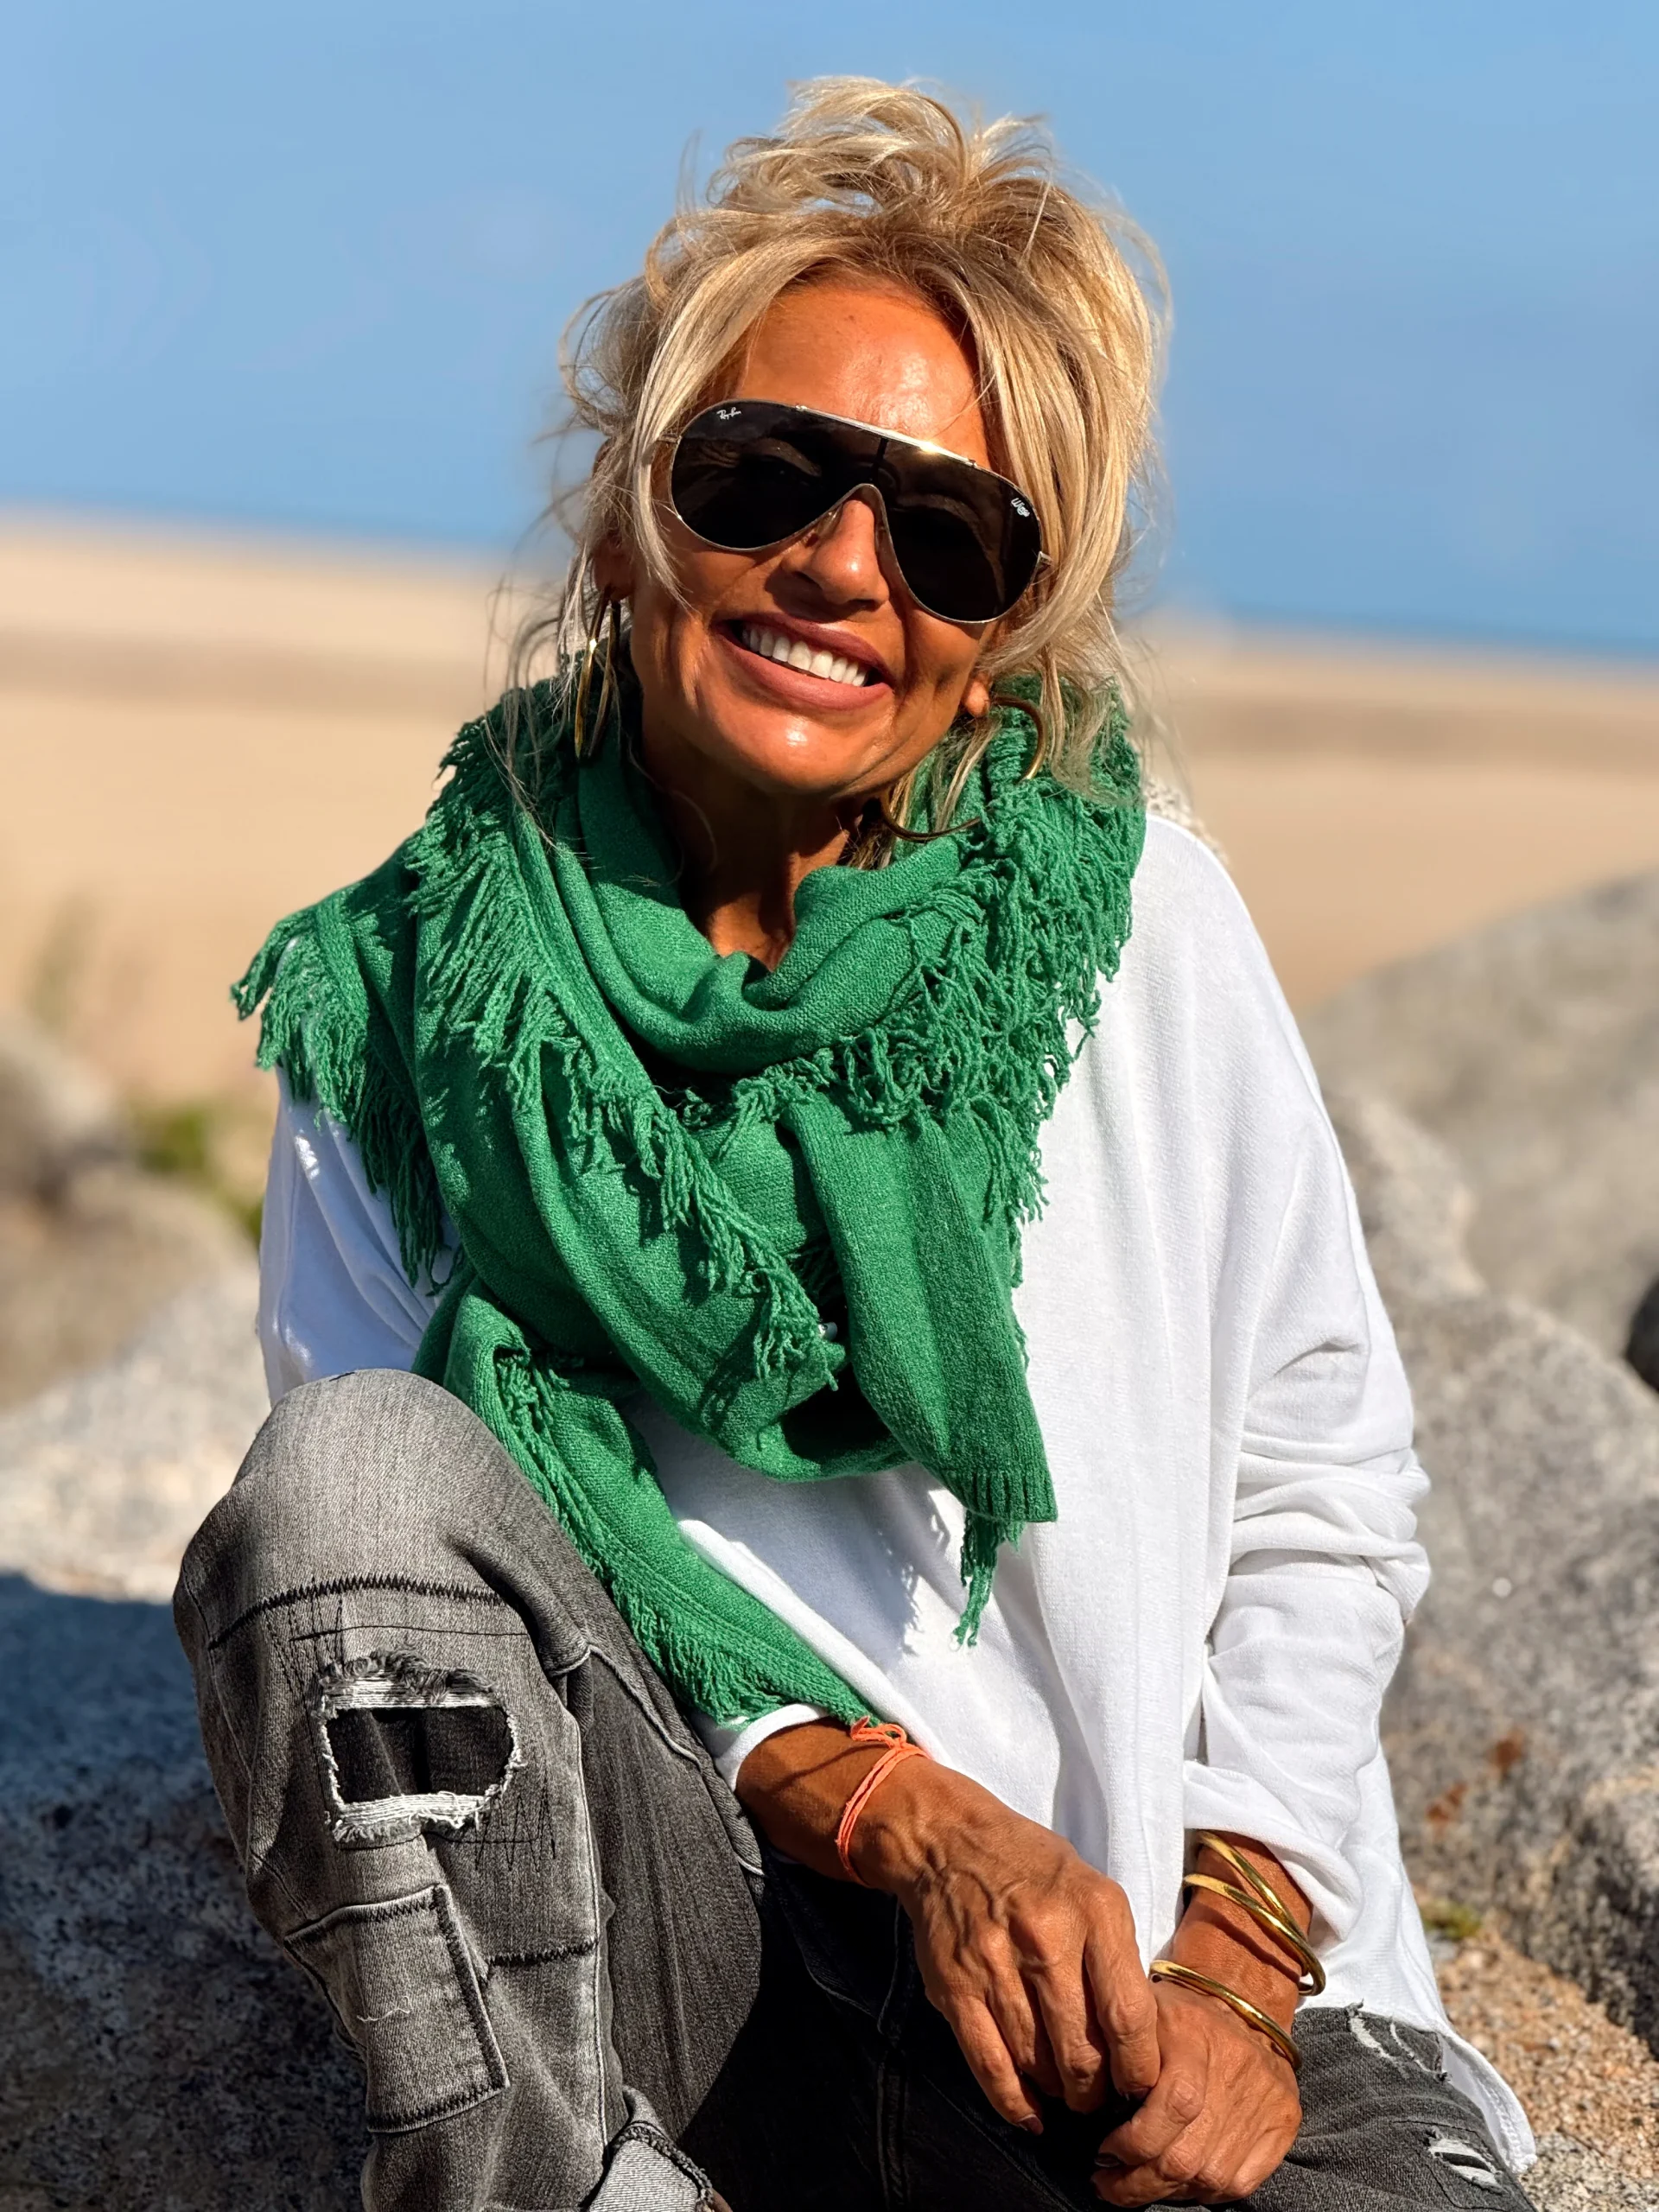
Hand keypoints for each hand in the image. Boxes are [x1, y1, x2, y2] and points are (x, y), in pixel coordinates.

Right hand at [853, 1758, 1160, 2129]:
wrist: (949, 1842)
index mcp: (1094, 1910)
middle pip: (1083, 2051)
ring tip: (1069, 2094)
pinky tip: (1032, 2114)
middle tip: (1102, 2097)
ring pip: (1038, 2063)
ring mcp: (996, 1964)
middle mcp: (1046, 1938)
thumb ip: (1116, 1957)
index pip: (1129, 2016)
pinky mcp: (955, 1988)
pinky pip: (990, 2065)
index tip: (1141, 2085)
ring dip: (1060, 2093)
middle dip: (1098, 2091)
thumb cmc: (1034, 1870)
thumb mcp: (1093, 1890)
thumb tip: (1138, 2040)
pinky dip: (1015, 2102)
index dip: (1139, 2068)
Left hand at [1091, 1978, 1300, 2204]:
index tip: (1103, 2153)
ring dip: (1167, 2192)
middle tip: (1109, 2185)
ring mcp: (1266, 2100)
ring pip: (1210, 2178)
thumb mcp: (1139, 2013)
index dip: (1132, 2142)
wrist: (1241, 1999)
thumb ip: (1115, 2055)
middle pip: (1186, 2156)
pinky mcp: (1284, 2123)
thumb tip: (1087, 2105)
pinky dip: (1204, 2191)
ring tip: (1140, 2184)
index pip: (1172, 2107)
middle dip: (1138, 2183)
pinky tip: (1180, 2182)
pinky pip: (1239, 2183)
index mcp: (1194, 2035)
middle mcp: (1237, 2068)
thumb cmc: (1176, 2013)